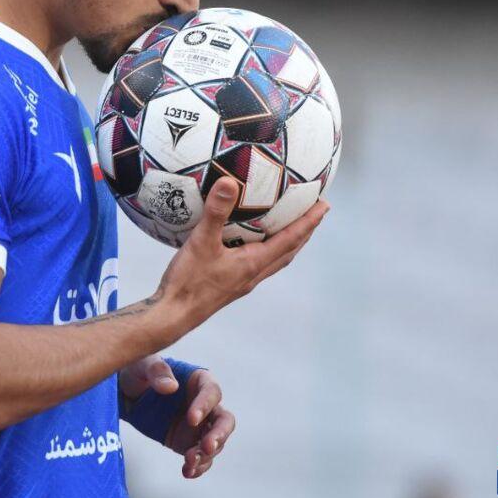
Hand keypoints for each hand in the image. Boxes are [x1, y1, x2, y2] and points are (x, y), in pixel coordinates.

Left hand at [118, 356, 233, 479]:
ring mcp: (199, 426)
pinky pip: (200, 457)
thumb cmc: (138, 372)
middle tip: (207, 446)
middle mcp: (204, 404)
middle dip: (219, 435)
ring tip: (189, 462)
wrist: (126, 394)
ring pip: (215, 442)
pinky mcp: (187, 442)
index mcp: (198, 380)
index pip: (212, 392)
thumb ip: (157, 372)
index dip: (205, 406)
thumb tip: (171, 387)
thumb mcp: (143, 366)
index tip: (191, 419)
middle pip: (224, 420)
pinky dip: (197, 467)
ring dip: (205, 455)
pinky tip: (188, 472)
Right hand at [156, 178, 329, 329]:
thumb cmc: (189, 281)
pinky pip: (258, 264)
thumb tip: (230, 182)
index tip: (324, 206)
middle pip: (288, 251)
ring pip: (275, 260)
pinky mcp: (230, 284)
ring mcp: (242, 281)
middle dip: (304, 232)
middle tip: (315, 213)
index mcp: (253, 263)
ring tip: (291, 226)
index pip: (290, 239)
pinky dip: (265, 250)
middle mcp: (253, 274)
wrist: (173, 314)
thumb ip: (216, 212)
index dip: (308, 222)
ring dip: (288, 243)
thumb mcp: (201, 242)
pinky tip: (250, 242)